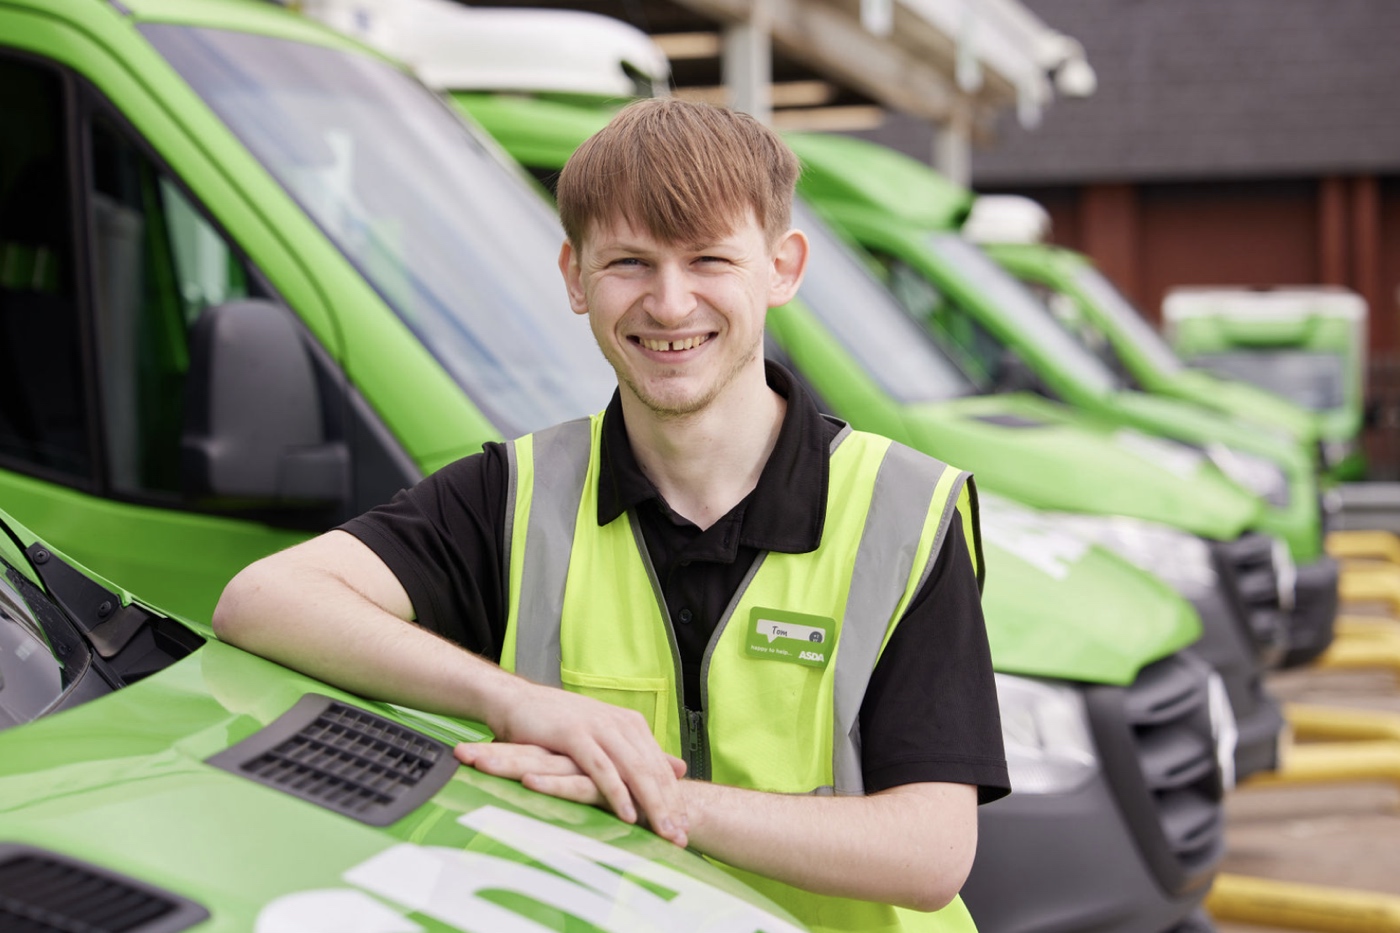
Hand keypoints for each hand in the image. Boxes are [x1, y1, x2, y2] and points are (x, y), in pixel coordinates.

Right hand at [477, 681, 689, 845]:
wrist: (519, 703)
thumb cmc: (560, 725)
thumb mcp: (607, 736)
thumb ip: (641, 753)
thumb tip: (680, 767)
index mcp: (631, 725)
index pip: (659, 767)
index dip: (675, 798)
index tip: (686, 829)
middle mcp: (620, 724)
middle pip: (652, 771)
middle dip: (670, 807)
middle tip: (681, 838)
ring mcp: (599, 728)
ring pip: (634, 771)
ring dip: (651, 805)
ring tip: (663, 832)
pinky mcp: (575, 735)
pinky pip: (602, 770)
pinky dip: (617, 794)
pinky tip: (628, 816)